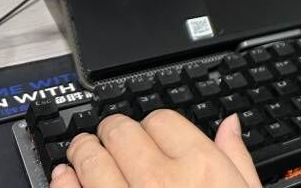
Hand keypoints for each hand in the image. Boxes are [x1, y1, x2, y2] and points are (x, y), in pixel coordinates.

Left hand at [49, 110, 262, 187]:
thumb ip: (237, 157)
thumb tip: (231, 123)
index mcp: (200, 167)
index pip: (164, 120)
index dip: (155, 121)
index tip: (151, 129)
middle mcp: (160, 181)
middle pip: (124, 133)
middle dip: (114, 129)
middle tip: (110, 132)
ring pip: (92, 160)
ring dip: (84, 149)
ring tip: (82, 148)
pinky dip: (63, 182)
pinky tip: (64, 176)